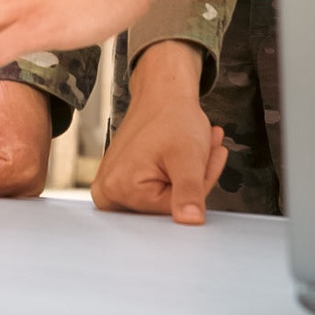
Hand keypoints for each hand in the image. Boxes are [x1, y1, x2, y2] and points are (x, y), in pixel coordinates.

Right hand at [91, 41, 227, 224]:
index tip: (204, 162)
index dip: (197, 188)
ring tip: (199, 148)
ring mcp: (113, 186)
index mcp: (119, 188)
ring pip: (167, 197)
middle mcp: (108, 191)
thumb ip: (190, 192)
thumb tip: (190, 222)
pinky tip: (188, 153)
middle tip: (206, 152)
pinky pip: (158, 188)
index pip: (173, 211)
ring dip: (191, 177)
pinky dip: (179, 173)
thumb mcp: (188, 156)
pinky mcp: (121, 180)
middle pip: (167, 206)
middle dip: (195, 183)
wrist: (162, 92)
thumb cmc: (173, 117)